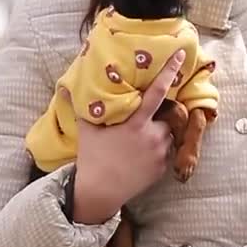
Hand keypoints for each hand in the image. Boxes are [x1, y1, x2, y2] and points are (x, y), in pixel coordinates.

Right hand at [72, 50, 185, 223]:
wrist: (100, 191)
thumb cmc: (92, 157)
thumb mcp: (86, 128)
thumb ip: (84, 105)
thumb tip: (67, 86)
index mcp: (136, 123)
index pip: (157, 92)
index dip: (169, 72)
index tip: (180, 56)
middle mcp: (152, 136)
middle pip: (167, 114)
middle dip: (159, 114)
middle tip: (143, 120)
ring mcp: (160, 153)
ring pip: (169, 133)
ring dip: (160, 131)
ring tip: (138, 141)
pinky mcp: (163, 167)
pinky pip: (168, 151)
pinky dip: (159, 149)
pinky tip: (140, 155)